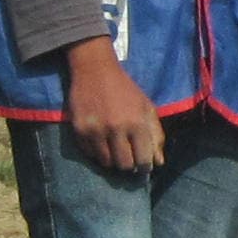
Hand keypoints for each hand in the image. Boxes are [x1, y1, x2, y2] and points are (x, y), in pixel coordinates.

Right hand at [61, 41, 163, 173]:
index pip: (143, 159)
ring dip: (112, 159)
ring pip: (106, 162)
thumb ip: (155, 135)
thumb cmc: (126, 90)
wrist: (95, 71)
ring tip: (114, 148)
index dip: (145, 167)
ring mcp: (96, 131)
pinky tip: (101, 141)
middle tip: (129, 158)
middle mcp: (116, 129)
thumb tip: (159, 163)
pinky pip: (89, 154)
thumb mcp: (147, 108)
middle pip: (124, 165)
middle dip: (129, 165)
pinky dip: (96, 152)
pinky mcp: (79, 130)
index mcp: (137, 123)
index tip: (144, 166)